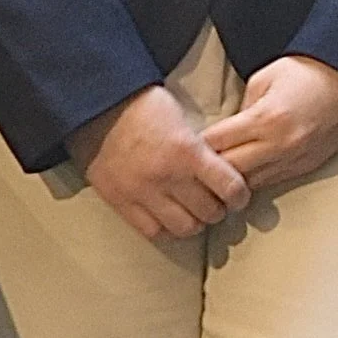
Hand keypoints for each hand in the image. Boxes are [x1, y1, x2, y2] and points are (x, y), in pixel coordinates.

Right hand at [70, 81, 249, 240]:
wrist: (98, 106)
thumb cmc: (144, 106)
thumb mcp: (182, 120)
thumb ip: (201, 150)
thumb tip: (222, 173)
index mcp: (188, 151)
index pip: (230, 188)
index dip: (240, 196)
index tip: (238, 196)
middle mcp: (168, 176)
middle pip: (209, 212)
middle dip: (218, 209)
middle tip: (215, 203)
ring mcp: (142, 193)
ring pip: (184, 228)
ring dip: (194, 222)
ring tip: (192, 212)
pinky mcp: (120, 202)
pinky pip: (152, 231)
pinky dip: (166, 228)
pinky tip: (168, 217)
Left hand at [201, 55, 337, 196]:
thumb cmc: (309, 71)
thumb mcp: (266, 77)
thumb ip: (243, 107)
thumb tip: (229, 131)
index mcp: (266, 119)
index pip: (217, 144)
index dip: (196, 146)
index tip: (185, 145)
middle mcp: (279, 146)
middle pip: (229, 172)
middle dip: (209, 170)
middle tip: (194, 166)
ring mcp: (294, 160)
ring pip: (249, 185)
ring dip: (231, 180)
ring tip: (216, 175)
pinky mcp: (306, 168)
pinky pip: (271, 183)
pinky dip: (254, 180)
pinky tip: (244, 174)